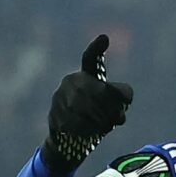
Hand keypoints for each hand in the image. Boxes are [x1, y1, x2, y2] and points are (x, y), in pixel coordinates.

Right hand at [40, 34, 133, 170]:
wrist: (69, 138)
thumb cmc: (97, 115)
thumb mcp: (112, 104)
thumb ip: (120, 98)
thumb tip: (120, 107)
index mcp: (86, 74)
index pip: (90, 59)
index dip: (97, 49)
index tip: (104, 38)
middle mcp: (71, 81)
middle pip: (99, 91)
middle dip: (113, 107)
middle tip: (120, 118)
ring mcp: (60, 96)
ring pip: (88, 107)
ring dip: (103, 120)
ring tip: (108, 126)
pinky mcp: (55, 113)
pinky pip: (77, 121)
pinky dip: (89, 129)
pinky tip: (93, 132)